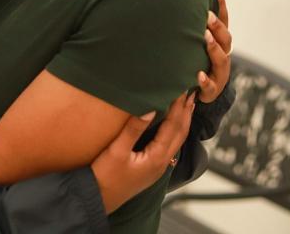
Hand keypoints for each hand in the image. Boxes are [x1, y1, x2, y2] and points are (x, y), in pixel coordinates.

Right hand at [91, 92, 194, 212]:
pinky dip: (174, 132)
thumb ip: (133, 129)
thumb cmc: (104, 177)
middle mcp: (161, 163)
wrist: (98, 200)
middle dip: (186, 113)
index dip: (178, 107)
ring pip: (176, 141)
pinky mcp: (151, 169)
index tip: (182, 90)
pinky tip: (171, 127)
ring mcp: (158, 167)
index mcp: (156, 157)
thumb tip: (149, 109)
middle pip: (180, 134)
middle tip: (191, 93)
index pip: (173, 127)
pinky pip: (169, 146)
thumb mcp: (116, 151)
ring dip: (182, 122)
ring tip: (186, 106)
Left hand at [197, 0, 231, 102]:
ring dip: (214, 48)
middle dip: (217, 27)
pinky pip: (211, 86)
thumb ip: (193, 26)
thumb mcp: (198, 43)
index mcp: (220, 43)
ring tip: (206, 38)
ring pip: (222, 60)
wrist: (204, 92)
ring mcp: (219, 73)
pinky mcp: (212, 90)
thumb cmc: (198, 60)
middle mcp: (223, 56)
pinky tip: (198, 75)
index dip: (222, 8)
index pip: (224, 22)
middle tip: (207, 15)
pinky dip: (205, 81)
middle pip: (225, 39)